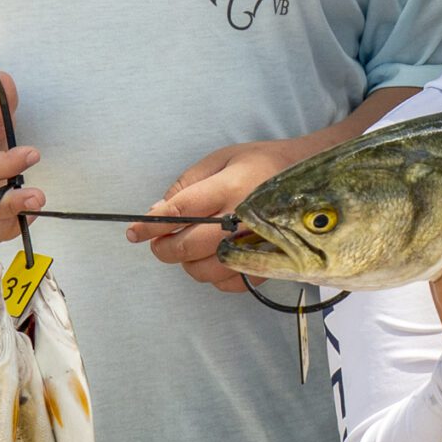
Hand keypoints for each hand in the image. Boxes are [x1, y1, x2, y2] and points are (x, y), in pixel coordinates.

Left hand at [131, 136, 320, 291]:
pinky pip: (231, 282)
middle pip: (188, 247)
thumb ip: (187, 185)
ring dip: (188, 264)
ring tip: (189, 248)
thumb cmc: (259, 162)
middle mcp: (242, 218)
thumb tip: (157, 212)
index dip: (151, 224)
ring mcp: (257, 244)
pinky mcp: (269, 263)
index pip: (179, 211)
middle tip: (158, 241)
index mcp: (229, 187)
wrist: (308, 175)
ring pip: (206, 270)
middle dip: (164, 247)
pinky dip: (215, 276)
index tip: (133, 232)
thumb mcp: (220, 158)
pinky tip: (214, 259)